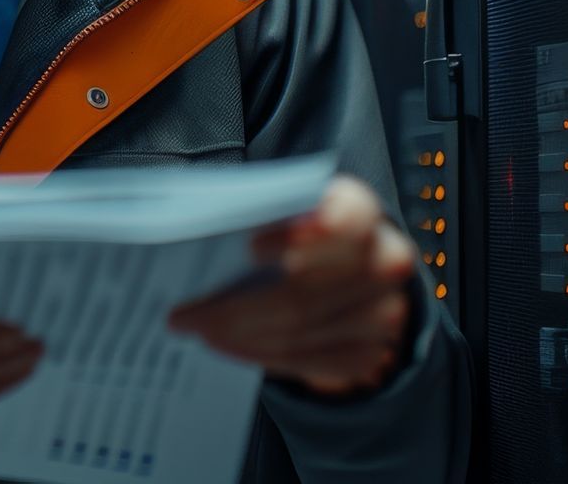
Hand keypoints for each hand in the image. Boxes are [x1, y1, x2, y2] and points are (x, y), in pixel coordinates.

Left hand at [167, 174, 416, 396]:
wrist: (343, 265)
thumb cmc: (293, 226)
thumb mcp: (282, 205)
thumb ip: (254, 211)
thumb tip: (190, 229)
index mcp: (358, 209)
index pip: (344, 218)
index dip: (297, 235)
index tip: (249, 248)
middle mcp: (384, 259)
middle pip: (306, 293)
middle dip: (236, 309)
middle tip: (183, 314)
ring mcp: (383, 312)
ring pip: (301, 333)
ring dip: (241, 335)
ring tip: (196, 329)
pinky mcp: (369, 353)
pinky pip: (308, 362)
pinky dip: (260, 355)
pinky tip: (227, 344)